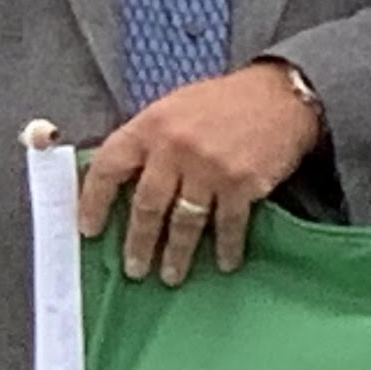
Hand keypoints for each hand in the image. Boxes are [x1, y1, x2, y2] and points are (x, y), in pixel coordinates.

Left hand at [78, 59, 322, 283]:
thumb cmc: (223, 101)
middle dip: (138, 243)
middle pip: (146, 206)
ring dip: (176, 254)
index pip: (109, 168)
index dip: (93, 202)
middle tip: (134, 269)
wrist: (281, 95)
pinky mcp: (242, 183)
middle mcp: (175, 148)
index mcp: (151, 126)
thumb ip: (147, 140)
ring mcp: (210, 168)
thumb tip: (118, 180)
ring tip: (171, 274)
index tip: (89, 229)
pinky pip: (228, 224)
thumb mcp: (174, 108)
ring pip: (183, 223)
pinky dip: (226, 247)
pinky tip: (225, 262)